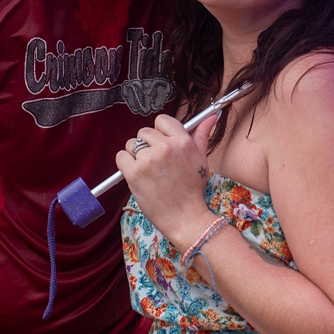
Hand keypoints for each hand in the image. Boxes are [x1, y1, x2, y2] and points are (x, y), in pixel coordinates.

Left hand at [116, 113, 218, 248]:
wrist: (184, 216)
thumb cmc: (192, 189)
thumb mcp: (201, 158)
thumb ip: (202, 134)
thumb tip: (211, 116)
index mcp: (182, 141)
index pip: (162, 120)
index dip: (159, 132)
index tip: (161, 144)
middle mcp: (165, 147)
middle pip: (144, 132)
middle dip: (147, 146)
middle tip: (156, 164)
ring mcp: (148, 159)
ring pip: (131, 144)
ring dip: (135, 155)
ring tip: (148, 171)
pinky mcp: (134, 173)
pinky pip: (121, 157)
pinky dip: (125, 165)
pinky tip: (137, 175)